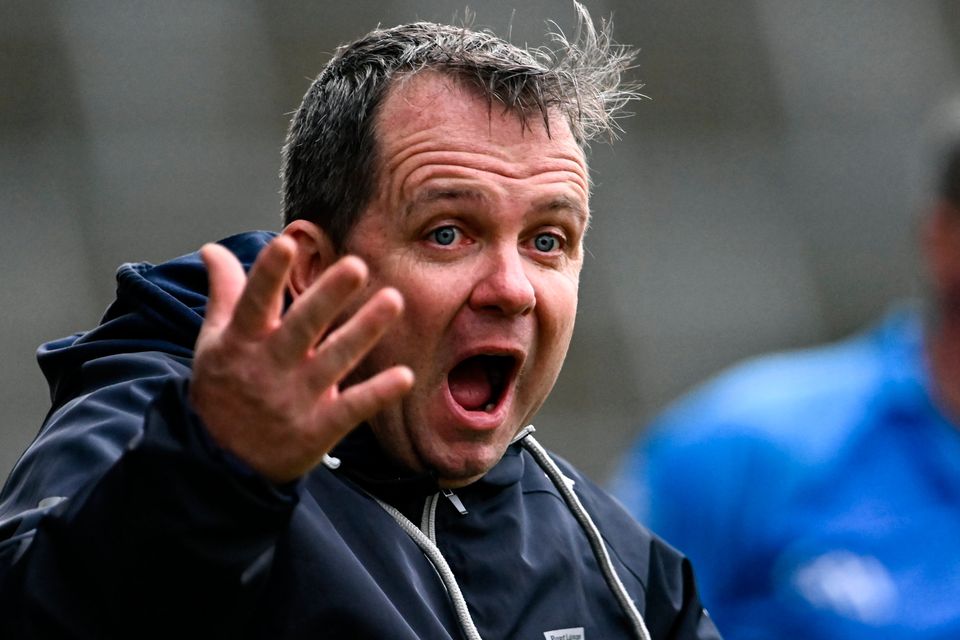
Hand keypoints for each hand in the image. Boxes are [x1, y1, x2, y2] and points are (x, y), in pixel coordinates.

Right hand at [189, 235, 413, 483]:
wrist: (219, 465)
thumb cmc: (223, 392)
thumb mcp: (214, 343)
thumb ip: (224, 293)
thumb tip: (214, 248)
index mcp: (242, 343)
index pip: (254, 303)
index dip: (268, 275)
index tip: (285, 243)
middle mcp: (269, 368)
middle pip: (302, 327)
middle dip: (327, 297)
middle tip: (356, 265)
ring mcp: (294, 401)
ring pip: (334, 360)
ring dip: (364, 331)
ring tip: (393, 300)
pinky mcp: (317, 430)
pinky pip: (350, 410)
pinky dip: (376, 394)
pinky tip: (404, 375)